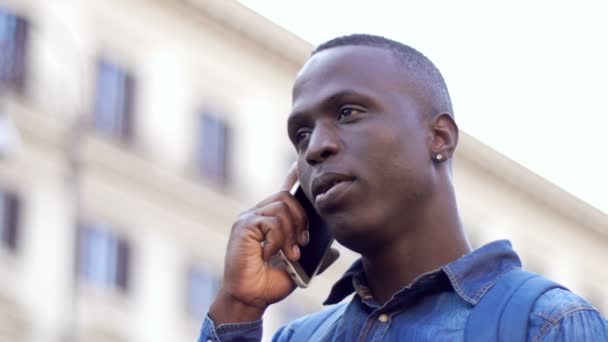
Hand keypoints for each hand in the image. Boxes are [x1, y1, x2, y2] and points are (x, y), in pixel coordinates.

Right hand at [209, 164, 309, 323]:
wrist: (250, 298)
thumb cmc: (270, 283)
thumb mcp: (299, 268)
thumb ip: (315, 256)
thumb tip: (334, 251)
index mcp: (269, 219)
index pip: (282, 191)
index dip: (292, 177)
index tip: (300, 164)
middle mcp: (257, 214)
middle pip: (287, 197)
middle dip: (301, 219)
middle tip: (302, 242)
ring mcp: (248, 218)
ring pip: (282, 208)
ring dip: (291, 233)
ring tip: (290, 253)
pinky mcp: (243, 226)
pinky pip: (271, 222)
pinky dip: (277, 240)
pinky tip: (271, 254)